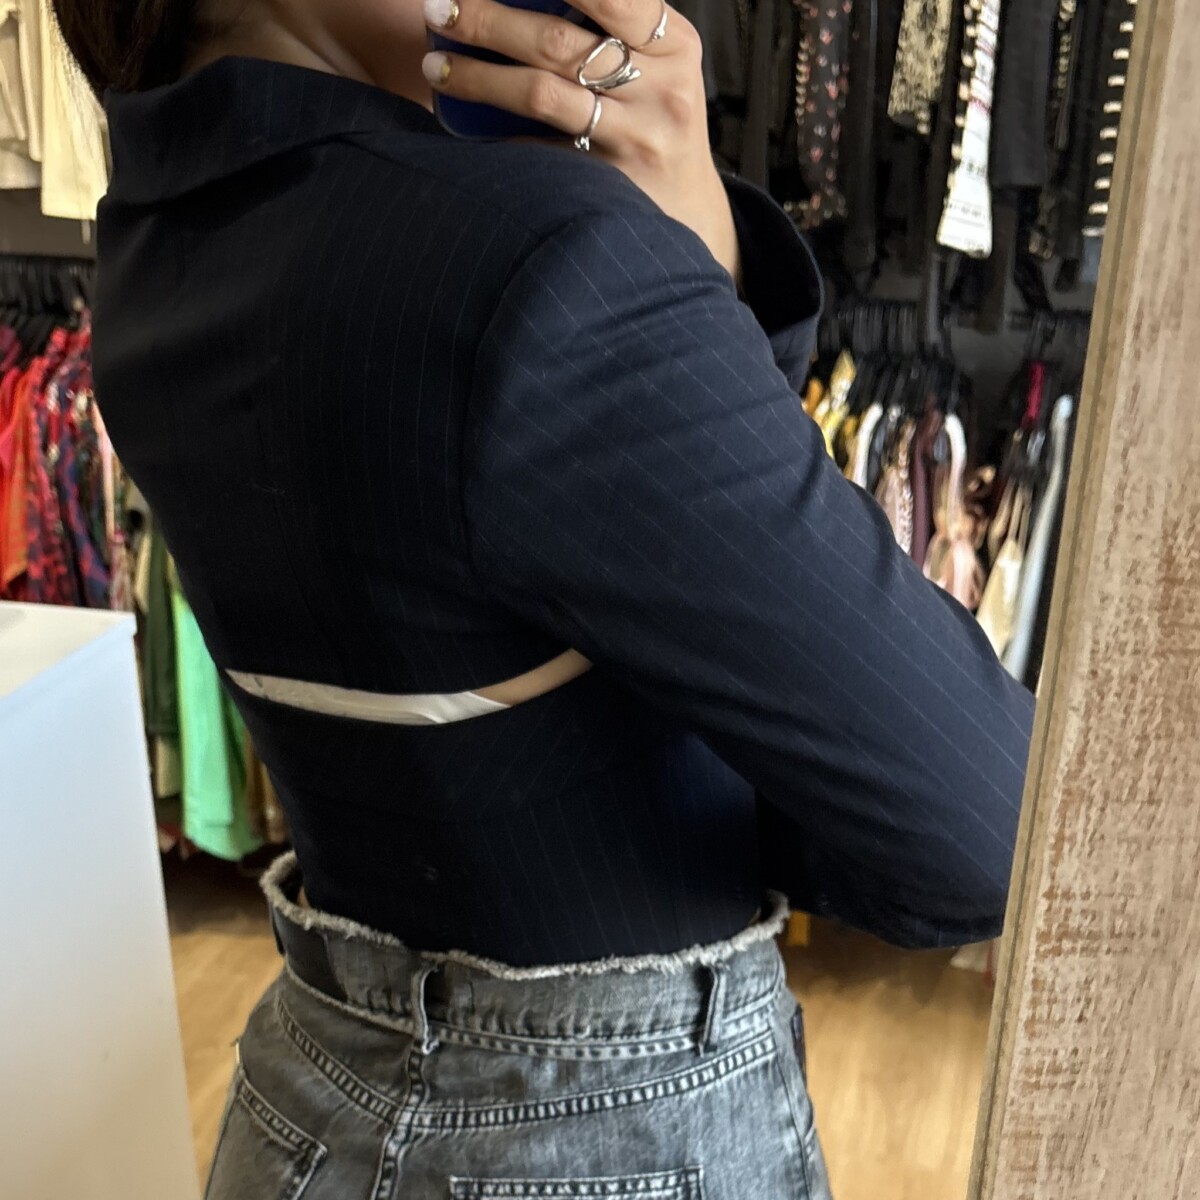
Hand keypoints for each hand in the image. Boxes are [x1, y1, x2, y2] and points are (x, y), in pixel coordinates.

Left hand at [421, 0, 740, 283]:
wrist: (689, 212)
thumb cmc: (658, 124)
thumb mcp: (660, 68)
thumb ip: (617, 30)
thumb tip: (522, 3)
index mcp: (674, 47)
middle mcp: (661, 90)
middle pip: (557, 40)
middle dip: (487, 20)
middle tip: (439, 9)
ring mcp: (635, 140)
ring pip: (540, 93)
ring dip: (478, 76)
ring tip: (436, 66)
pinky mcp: (607, 184)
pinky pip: (536, 151)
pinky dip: (494, 136)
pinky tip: (462, 125)